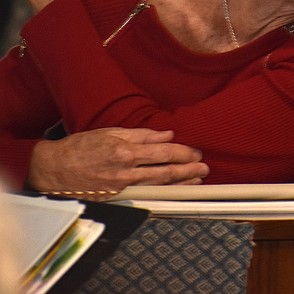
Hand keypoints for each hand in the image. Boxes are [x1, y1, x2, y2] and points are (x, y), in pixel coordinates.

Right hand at [27, 127, 209, 198]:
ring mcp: (121, 187)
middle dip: (188, 171)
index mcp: (125, 150)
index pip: (163, 153)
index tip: (196, 153)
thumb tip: (167, 134)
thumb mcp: (110, 132)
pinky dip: (163, 193)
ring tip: (197, 181)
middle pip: (165, 172)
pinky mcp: (116, 198)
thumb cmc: (81, 147)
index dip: (183, 153)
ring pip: (158, 186)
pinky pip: (145, 195)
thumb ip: (141, 134)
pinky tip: (174, 192)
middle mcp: (125, 171)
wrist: (53, 169)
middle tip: (205, 169)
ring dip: (180, 184)